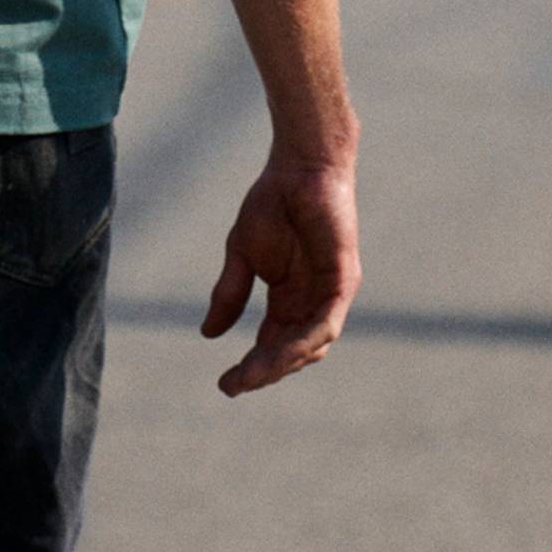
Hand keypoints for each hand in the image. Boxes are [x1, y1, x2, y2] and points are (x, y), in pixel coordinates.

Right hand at [200, 158, 360, 397]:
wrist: (298, 166)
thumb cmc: (273, 203)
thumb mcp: (242, 254)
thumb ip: (231, 293)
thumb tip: (208, 334)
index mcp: (289, 298)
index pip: (272, 344)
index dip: (251, 367)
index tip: (225, 384)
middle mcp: (313, 301)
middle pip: (293, 352)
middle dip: (265, 372)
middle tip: (236, 385)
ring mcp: (330, 293)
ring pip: (312, 344)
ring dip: (282, 363)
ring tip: (252, 375)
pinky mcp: (343, 279)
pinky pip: (326, 322)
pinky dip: (305, 341)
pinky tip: (281, 352)